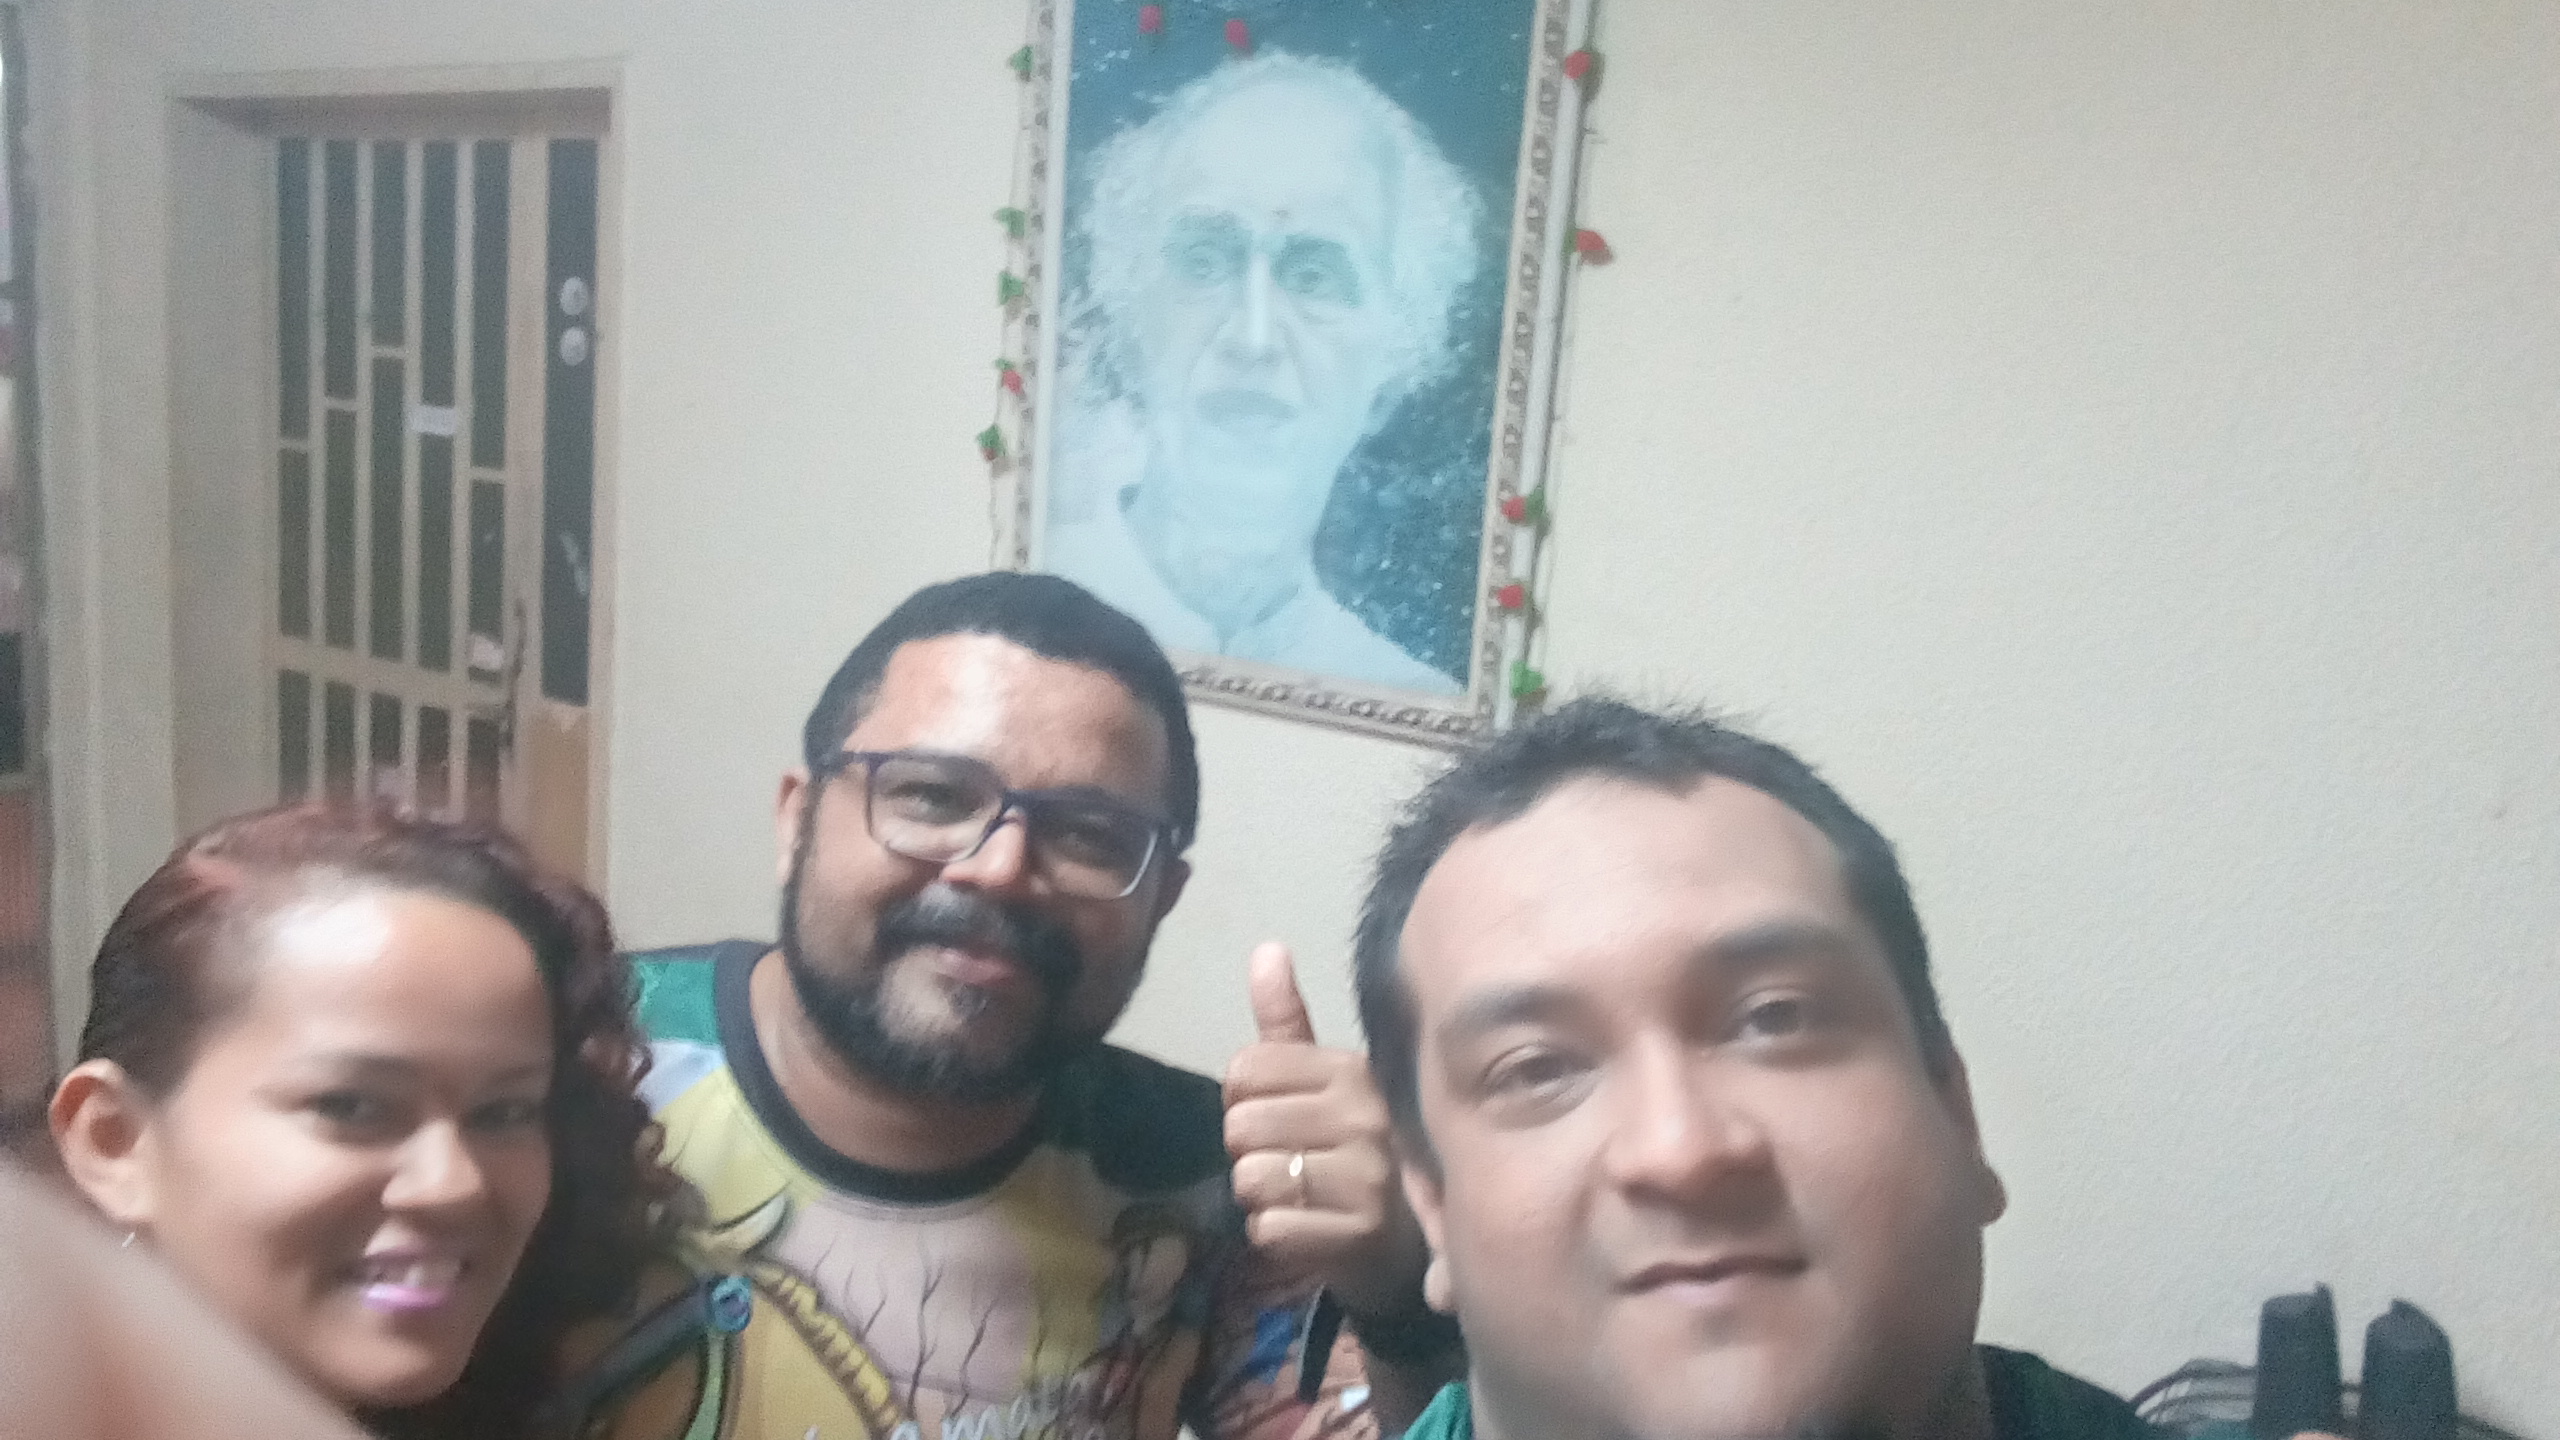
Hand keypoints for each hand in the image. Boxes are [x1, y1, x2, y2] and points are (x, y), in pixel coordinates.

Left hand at [1223, 942, 1427, 1317]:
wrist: (1410, 1245)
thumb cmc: (1356, 1152)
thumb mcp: (1327, 1082)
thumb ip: (1288, 1022)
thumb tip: (1266, 947)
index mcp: (1352, 1071)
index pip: (1245, 1070)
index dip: (1243, 1099)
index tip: (1277, 1114)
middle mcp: (1364, 1117)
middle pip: (1240, 1127)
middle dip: (1249, 1151)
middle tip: (1291, 1162)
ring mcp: (1367, 1179)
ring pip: (1250, 1179)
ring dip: (1261, 1197)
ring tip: (1301, 1196)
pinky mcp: (1359, 1237)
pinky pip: (1268, 1229)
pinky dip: (1277, 1235)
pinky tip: (1310, 1229)